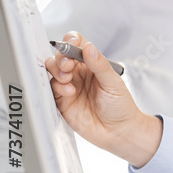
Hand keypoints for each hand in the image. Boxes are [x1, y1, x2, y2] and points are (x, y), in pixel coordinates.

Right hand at [47, 32, 161, 167]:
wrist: (118, 132)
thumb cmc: (120, 106)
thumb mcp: (113, 83)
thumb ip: (100, 65)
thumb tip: (89, 46)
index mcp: (93, 64)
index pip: (77, 45)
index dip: (71, 41)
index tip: (72, 43)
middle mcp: (79, 73)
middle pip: (61, 56)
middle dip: (61, 57)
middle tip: (68, 66)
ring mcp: (69, 86)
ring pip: (52, 70)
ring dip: (56, 70)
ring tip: (68, 79)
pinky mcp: (62, 101)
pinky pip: (51, 89)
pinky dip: (57, 87)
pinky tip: (69, 92)